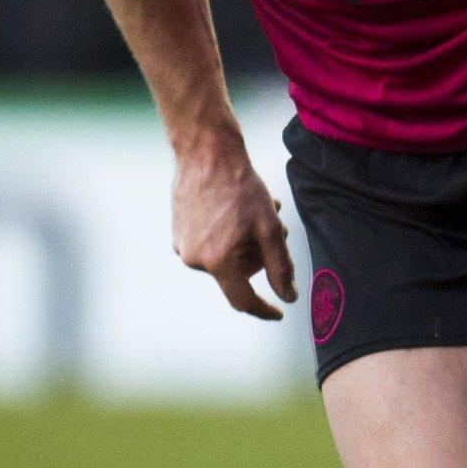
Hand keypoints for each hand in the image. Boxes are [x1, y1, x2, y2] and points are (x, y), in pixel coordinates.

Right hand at [172, 134, 297, 320]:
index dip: (264, 308)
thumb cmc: (241, 188)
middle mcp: (195, 260)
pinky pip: (212, 245)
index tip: (278, 312)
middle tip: (274, 223)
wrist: (206, 155)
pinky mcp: (178, 235)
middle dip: (260, 252)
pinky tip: (235, 208)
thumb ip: (280, 265)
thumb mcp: (270, 227)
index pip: (243, 299)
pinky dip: (228, 233)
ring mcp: (183, 247)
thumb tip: (288, 296)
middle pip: (241, 271)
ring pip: (227, 257)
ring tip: (256, 210)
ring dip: (247, 240)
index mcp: (217, 261)